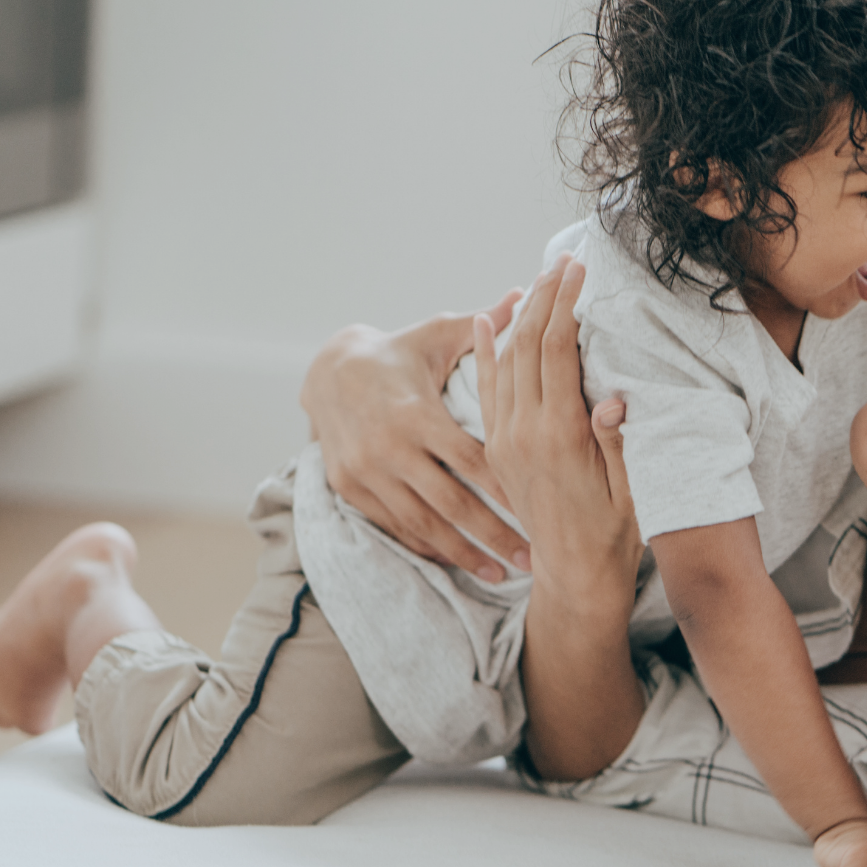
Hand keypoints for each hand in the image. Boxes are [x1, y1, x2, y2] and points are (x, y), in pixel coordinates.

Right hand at [302, 297, 529, 580]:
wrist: (326, 371)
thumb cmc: (398, 352)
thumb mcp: (436, 335)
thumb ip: (483, 324)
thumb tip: (524, 293)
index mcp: (416, 413)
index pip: (471, 459)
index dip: (506, 488)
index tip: (540, 510)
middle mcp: (388, 449)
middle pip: (451, 503)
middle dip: (493, 534)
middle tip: (533, 558)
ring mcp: (366, 474)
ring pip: (422, 524)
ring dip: (463, 552)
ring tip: (502, 572)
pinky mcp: (350, 490)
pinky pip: (396, 528)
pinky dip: (428, 547)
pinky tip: (459, 562)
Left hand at [478, 255, 640, 591]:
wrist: (573, 576)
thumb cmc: (613, 532)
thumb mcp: (630, 490)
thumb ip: (618, 442)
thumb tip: (615, 397)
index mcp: (558, 434)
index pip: (557, 350)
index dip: (567, 304)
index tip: (579, 270)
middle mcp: (523, 431)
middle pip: (528, 345)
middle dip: (546, 297)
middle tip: (564, 261)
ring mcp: (505, 439)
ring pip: (505, 360)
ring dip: (521, 315)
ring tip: (539, 279)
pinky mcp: (498, 447)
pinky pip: (487, 388)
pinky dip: (485, 350)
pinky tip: (485, 320)